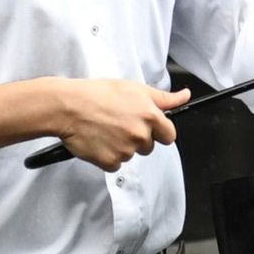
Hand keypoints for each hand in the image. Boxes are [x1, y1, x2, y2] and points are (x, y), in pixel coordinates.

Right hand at [55, 80, 187, 171]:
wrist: (69, 106)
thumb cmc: (98, 94)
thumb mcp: (135, 88)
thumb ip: (164, 97)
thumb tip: (184, 96)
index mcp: (151, 117)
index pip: (169, 135)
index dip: (159, 131)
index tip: (149, 128)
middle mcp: (141, 135)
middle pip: (149, 146)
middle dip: (138, 138)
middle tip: (120, 123)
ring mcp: (125, 150)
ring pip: (131, 154)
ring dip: (122, 146)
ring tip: (106, 129)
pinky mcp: (109, 162)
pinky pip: (115, 164)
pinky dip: (108, 155)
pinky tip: (99, 140)